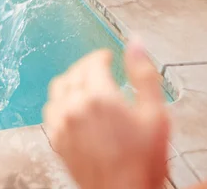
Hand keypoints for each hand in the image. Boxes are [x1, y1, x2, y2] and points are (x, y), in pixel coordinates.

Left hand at [43, 39, 169, 188]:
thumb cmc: (143, 161)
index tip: (107, 57)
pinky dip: (60, 101)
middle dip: (87, 66)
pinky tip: (72, 106)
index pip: (92, 62)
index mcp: (99, 96)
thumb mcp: (155, 113)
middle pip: (74, 72)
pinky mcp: (57, 140)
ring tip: (85, 84)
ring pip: (58, 89)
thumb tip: (135, 44)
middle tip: (99, 68)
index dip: (101, 56)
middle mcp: (75, 107)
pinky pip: (51, 110)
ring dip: (71, 80)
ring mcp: (63, 124)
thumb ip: (143, 74)